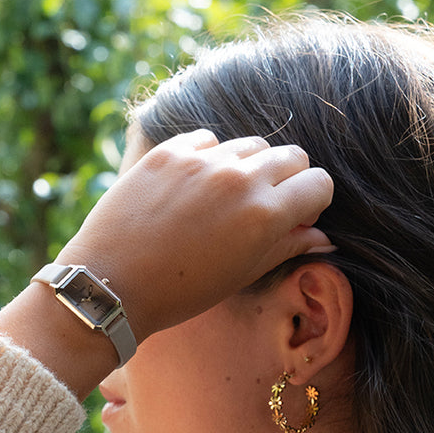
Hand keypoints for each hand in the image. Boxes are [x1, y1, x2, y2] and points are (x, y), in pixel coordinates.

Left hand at [56, 130, 333, 341]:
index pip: (318, 183)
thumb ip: (286, 247)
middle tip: (261, 207)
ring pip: (249, 145)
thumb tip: (322, 236)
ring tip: (220, 199)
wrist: (111, 285)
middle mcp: (239, 179)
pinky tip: (191, 186)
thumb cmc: (180, 292)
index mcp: (265, 215)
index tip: (294, 216)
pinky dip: (208, 157)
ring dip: (247, 167)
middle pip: (291, 156)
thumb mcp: (241, 275)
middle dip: (287, 180)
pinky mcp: (167, 152)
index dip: (311, 201)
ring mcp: (201, 161)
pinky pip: (206, 140)